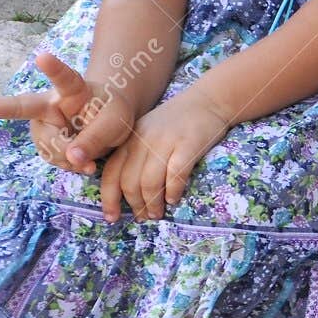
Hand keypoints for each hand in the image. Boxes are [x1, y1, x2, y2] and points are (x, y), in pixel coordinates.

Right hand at [0, 50, 135, 174]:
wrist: (107, 126)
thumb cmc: (112, 114)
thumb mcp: (116, 121)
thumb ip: (97, 137)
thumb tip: (73, 159)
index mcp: (72, 89)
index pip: (63, 77)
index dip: (53, 68)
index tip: (42, 57)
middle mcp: (49, 104)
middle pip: (22, 109)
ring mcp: (43, 126)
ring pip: (49, 147)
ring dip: (72, 156)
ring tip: (90, 151)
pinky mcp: (44, 145)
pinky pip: (56, 161)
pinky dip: (73, 165)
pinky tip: (82, 159)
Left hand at [99, 88, 231, 222]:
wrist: (208, 100)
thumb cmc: (177, 121)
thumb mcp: (147, 133)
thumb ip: (135, 156)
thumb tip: (128, 194)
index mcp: (130, 139)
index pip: (111, 173)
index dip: (109, 199)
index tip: (112, 217)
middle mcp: (143, 140)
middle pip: (130, 182)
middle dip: (135, 205)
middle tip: (144, 216)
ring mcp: (166, 142)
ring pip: (150, 182)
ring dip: (153, 204)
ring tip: (158, 212)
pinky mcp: (188, 145)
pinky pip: (175, 175)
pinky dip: (173, 192)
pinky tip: (174, 199)